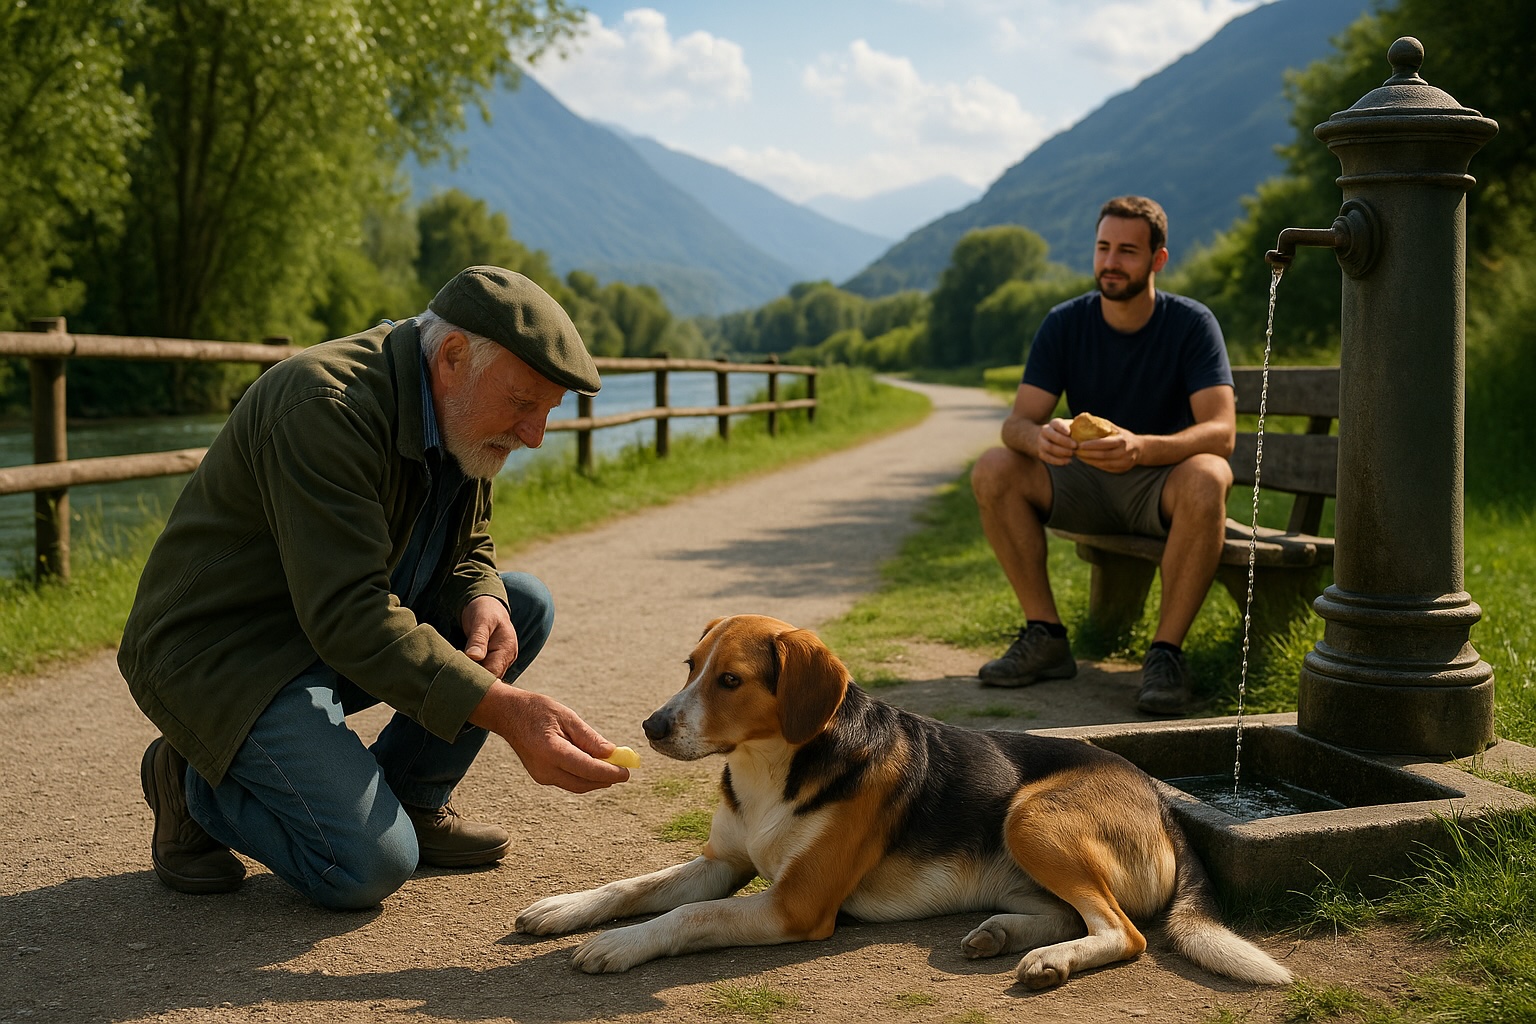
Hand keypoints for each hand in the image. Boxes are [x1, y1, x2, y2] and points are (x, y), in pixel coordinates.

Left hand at [462, 594, 517, 677]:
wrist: (488, 605)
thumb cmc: (484, 610)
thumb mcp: (481, 621)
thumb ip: (478, 639)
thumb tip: (474, 657)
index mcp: (506, 649)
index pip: (492, 673)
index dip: (475, 678)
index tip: (456, 678)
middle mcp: (507, 659)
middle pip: (490, 679)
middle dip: (473, 680)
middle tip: (451, 680)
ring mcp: (501, 662)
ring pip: (487, 677)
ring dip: (472, 678)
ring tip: (454, 679)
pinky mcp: (493, 662)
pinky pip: (484, 673)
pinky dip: (473, 674)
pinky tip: (460, 674)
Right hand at [469, 682, 628, 793]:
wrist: (508, 715)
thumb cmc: (537, 710)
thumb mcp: (567, 716)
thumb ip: (589, 738)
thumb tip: (612, 753)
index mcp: (551, 751)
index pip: (587, 769)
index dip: (610, 772)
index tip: (627, 771)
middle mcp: (544, 768)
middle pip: (584, 783)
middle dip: (606, 779)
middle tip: (625, 770)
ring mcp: (541, 776)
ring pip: (577, 785)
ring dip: (597, 779)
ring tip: (613, 767)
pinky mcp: (541, 777)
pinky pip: (569, 782)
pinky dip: (585, 777)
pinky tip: (595, 766)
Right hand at [1036, 418, 1077, 465]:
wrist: (1048, 439)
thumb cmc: (1066, 433)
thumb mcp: (1070, 426)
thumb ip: (1077, 426)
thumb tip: (1088, 424)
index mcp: (1053, 423)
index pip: (1056, 423)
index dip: (1062, 428)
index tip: (1069, 433)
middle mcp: (1045, 431)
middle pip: (1052, 436)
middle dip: (1065, 442)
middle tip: (1076, 446)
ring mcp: (1041, 442)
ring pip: (1049, 447)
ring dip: (1062, 451)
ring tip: (1073, 454)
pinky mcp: (1041, 453)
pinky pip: (1048, 458)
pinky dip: (1059, 461)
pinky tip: (1068, 461)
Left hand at [1075, 429, 1143, 473]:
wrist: (1140, 448)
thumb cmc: (1122, 436)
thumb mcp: (1115, 428)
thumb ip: (1100, 425)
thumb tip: (1080, 418)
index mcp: (1122, 440)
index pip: (1105, 444)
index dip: (1091, 445)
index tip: (1079, 444)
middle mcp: (1124, 453)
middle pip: (1103, 456)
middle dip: (1087, 454)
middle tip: (1075, 451)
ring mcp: (1124, 463)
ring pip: (1103, 464)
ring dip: (1089, 461)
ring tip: (1079, 456)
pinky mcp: (1121, 470)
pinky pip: (1105, 469)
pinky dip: (1095, 465)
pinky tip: (1087, 461)